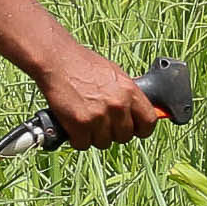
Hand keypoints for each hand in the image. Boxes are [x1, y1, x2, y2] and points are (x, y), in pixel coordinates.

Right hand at [37, 46, 161, 149]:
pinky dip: (77, 138)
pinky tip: (73, 123)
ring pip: (104, 143)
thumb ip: (127, 94)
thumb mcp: (115, 74)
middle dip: (114, 132)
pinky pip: (83, 144)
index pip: (149, 122)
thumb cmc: (83, 65)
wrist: (57, 61)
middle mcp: (117, 105)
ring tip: (85, 118)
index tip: (135, 129)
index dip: (141, 129)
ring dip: (94, 135)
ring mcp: (99, 116)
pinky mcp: (80, 124)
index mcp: (129, 91)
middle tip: (101, 121)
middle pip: (125, 137)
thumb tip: (135, 111)